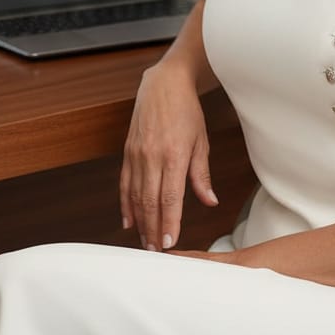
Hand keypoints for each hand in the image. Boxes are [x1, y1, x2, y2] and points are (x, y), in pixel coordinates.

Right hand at [120, 61, 217, 251]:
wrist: (164, 83)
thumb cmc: (187, 111)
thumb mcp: (201, 141)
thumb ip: (201, 174)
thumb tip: (209, 201)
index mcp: (174, 155)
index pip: (170, 197)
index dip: (169, 222)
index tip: (170, 243)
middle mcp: (152, 156)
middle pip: (150, 201)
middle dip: (153, 229)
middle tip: (156, 251)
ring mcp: (137, 153)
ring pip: (135, 195)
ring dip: (140, 221)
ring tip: (144, 241)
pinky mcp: (128, 151)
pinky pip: (124, 183)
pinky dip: (125, 204)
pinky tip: (128, 221)